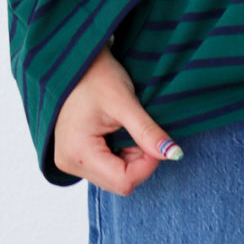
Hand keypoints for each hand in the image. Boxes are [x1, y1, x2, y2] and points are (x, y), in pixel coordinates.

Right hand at [53, 44, 181, 195]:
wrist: (76, 61)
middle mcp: (69, 163)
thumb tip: (174, 154)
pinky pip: (105, 167)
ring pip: (113, 176)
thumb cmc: (96, 75)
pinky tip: (116, 130)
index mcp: (78, 153)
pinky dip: (119, 153)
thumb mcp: (125, 102)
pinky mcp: (74, 155)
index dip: (147, 164)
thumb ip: (148, 132)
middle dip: (138, 160)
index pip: (123, 182)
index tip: (155, 139)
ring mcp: (70, 161)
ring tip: (124, 126)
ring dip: (129, 156)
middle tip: (138, 128)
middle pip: (119, 181)